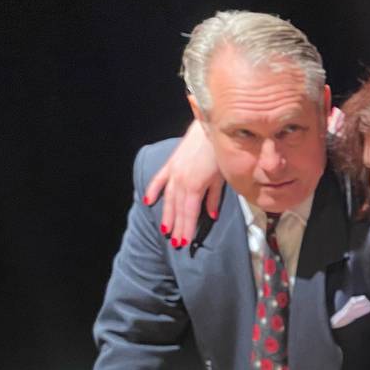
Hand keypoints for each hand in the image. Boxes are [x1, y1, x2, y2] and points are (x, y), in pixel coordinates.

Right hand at [143, 119, 223, 246]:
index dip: (186, 228)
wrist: (209, 126)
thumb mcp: (221, 177)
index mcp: (194, 186)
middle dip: (176, 226)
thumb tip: (211, 216)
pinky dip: (153, 190)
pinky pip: (159, 180)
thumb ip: (214, 197)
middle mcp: (180, 181)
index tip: (184, 242)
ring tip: (164, 230)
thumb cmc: (220, 152)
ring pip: (168, 198)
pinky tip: (148, 201)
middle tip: (175, 243)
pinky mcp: (170, 163)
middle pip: (177, 209)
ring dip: (166, 214)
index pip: (189, 213)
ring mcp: (173, 172)